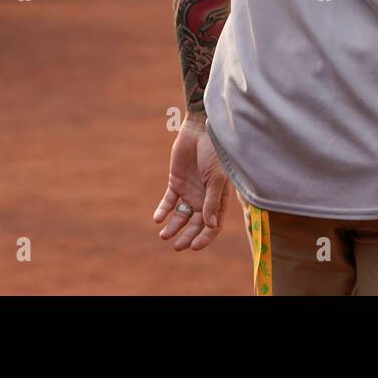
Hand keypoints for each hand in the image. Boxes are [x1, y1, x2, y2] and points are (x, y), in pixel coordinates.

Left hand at [153, 112, 231, 250]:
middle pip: (196, 224)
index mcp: (219, 199)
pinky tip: (158, 218)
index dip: (205, 237)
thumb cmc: (214, 153)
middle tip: (177, 246)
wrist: (200, 131)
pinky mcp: (176, 183)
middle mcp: (204, 198)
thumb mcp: (216, 178)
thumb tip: (210, 225)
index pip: (213, 224)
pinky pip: (169, 202)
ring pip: (181, 216)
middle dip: (187, 237)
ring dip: (173, 227)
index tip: (194, 246)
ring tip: (164, 235)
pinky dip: (163, 211)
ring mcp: (190, 191)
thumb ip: (212, 201)